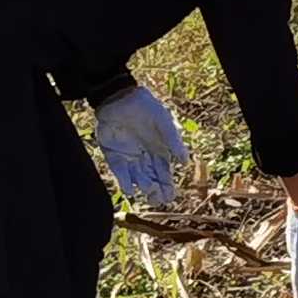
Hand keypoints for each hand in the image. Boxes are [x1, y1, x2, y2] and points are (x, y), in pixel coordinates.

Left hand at [87, 83, 186, 205]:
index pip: (165, 174)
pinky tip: (130, 189)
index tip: (169, 197)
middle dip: (155, 192)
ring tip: (148, 189)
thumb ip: (173, 141)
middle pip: (151, 180)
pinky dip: (124, 181)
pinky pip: (119, 171)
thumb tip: (185, 162)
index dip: (167, 187)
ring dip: (142, 186)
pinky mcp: (113, 155)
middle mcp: (145, 157)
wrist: (121, 97)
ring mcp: (129, 157)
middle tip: (158, 200)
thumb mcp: (164, 122)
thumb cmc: (147, 107)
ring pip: (136, 178)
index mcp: (160, 151)